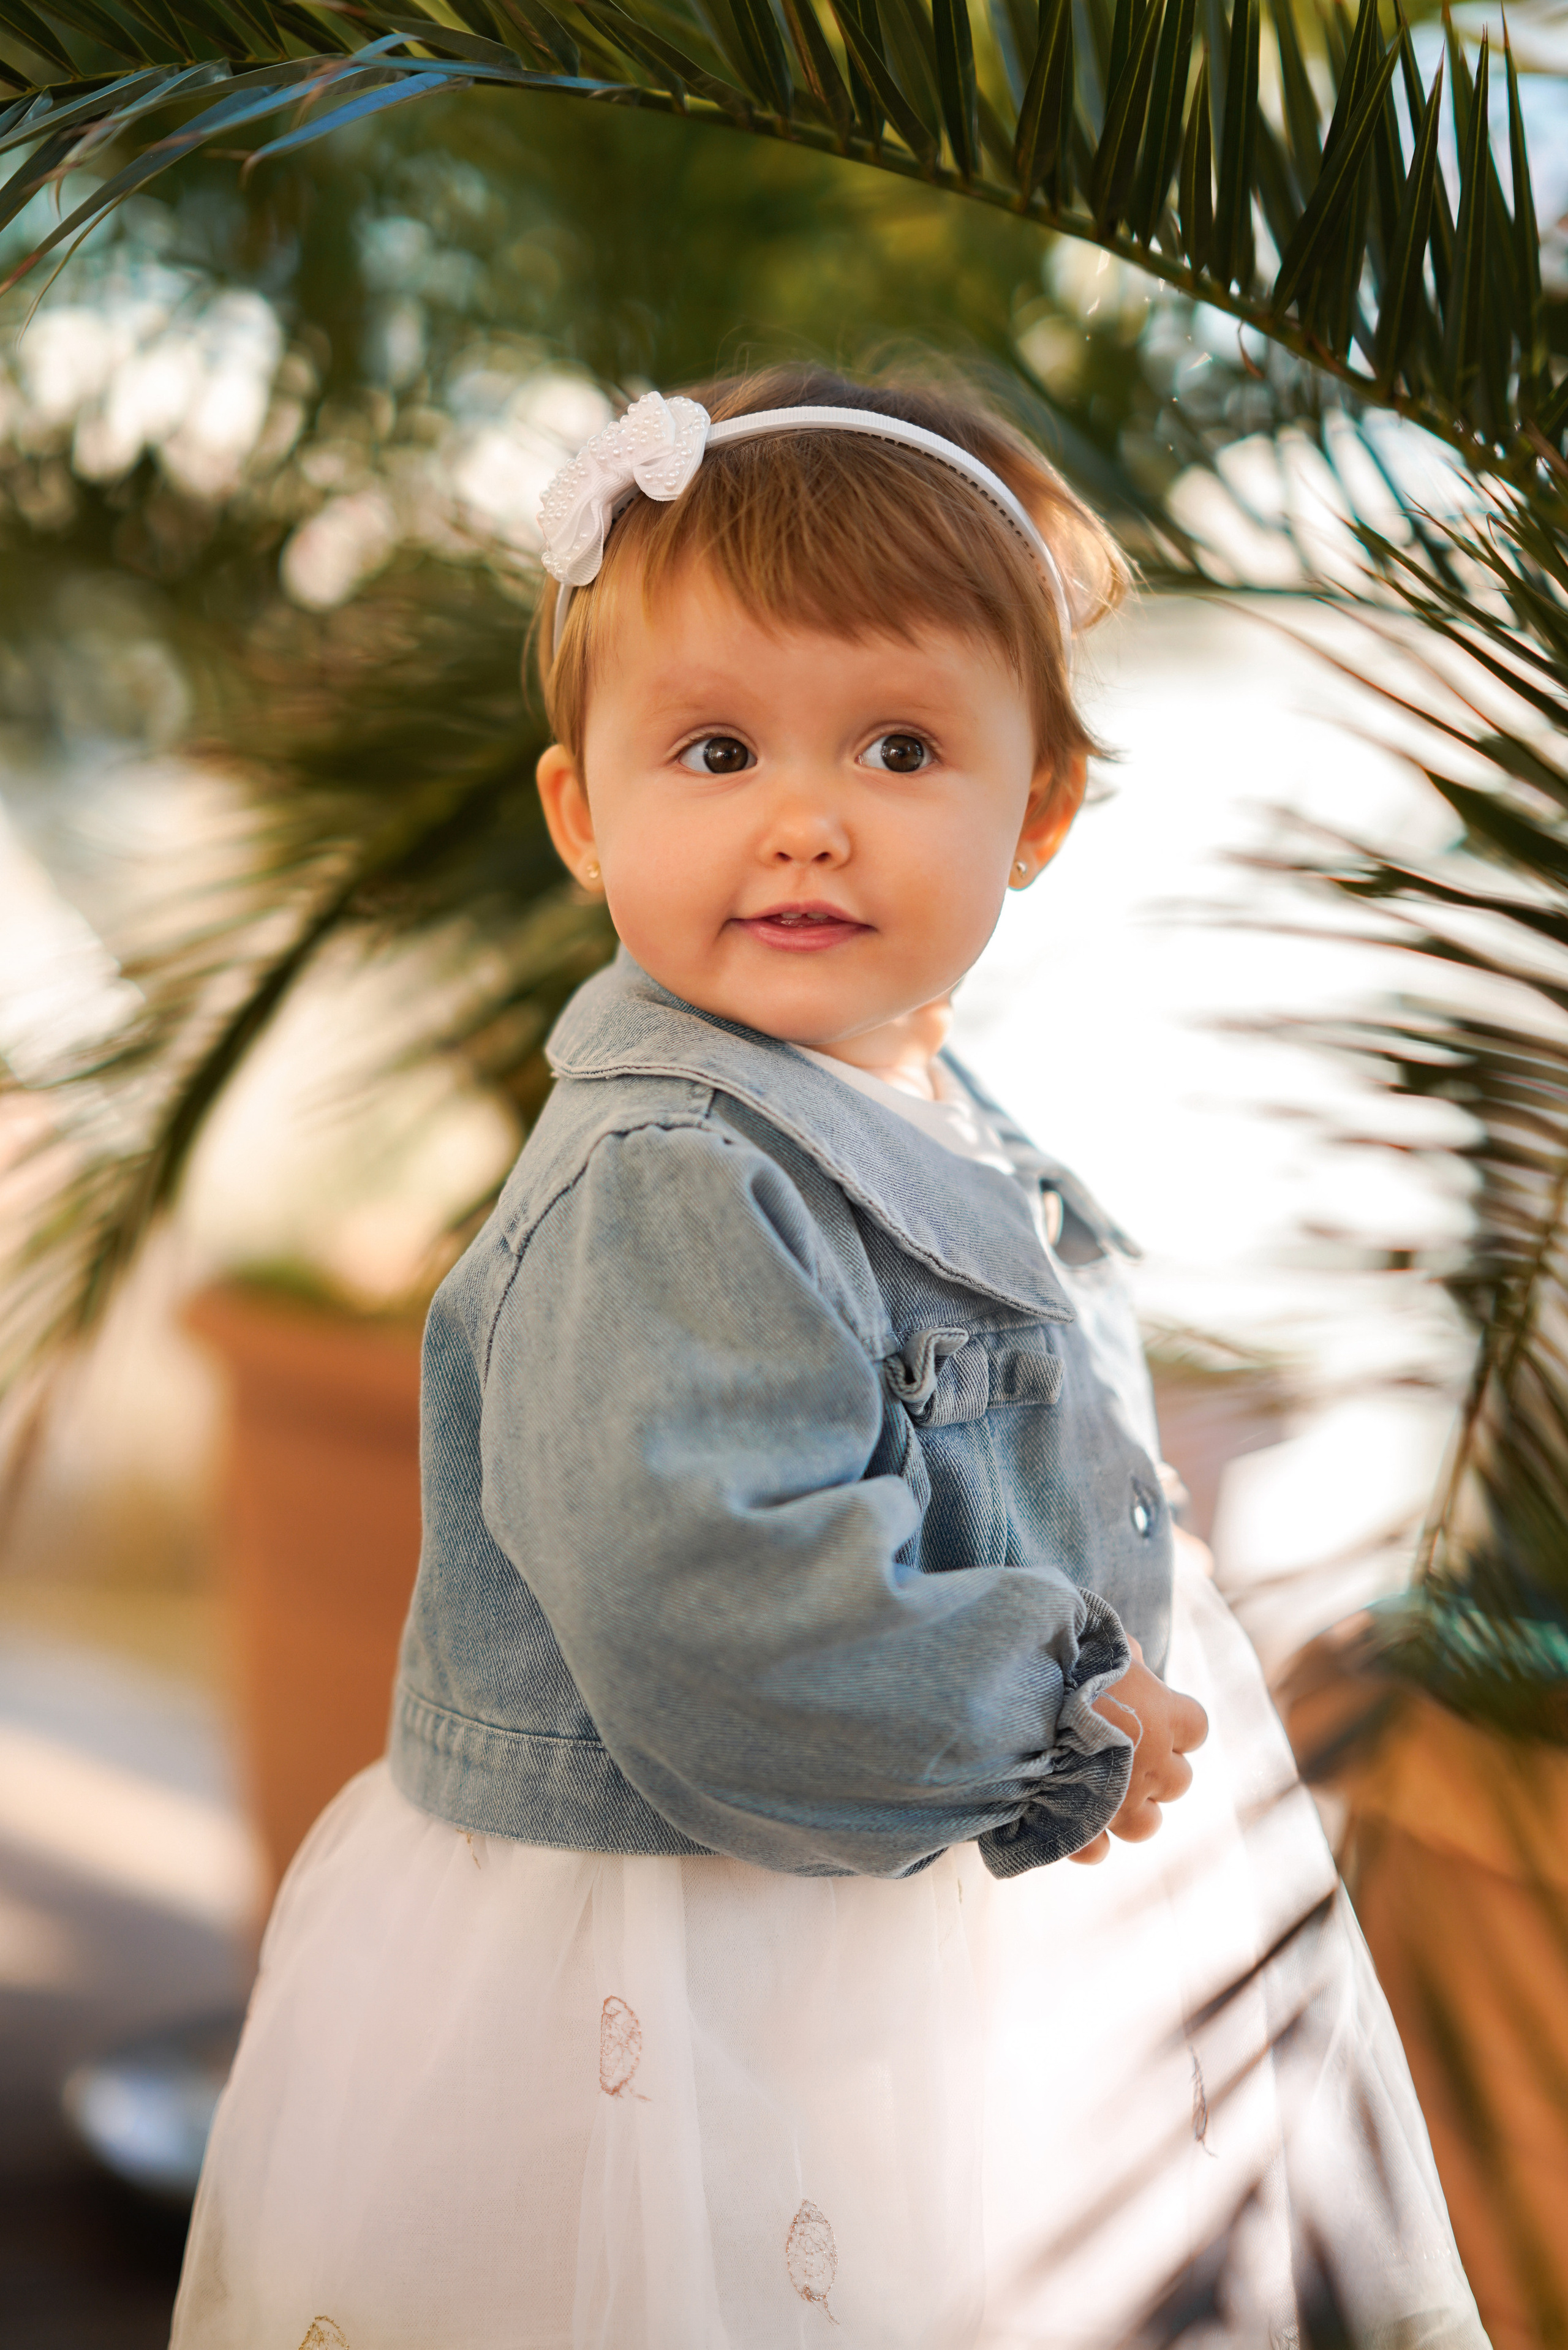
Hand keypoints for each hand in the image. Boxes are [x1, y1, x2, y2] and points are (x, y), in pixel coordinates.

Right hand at [1068, 1638, 1207, 1864]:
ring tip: (1108, 1793)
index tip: (1155, 1713)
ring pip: (1148, 1823)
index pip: (1196, 1727)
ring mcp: (1124, 1802)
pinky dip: (1088, 1842)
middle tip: (1126, 1750)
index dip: (1177, 1723)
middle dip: (1157, 1768)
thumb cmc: (1067, 1667)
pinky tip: (1075, 1826)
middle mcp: (1154, 1765)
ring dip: (1133, 1810)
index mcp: (1165, 1717)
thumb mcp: (1103, 1646)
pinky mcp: (1088, 1828)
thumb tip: (1132, 1655)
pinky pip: (1097, 1850)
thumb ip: (1124, 1654)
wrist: (1026, 1707)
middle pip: (1179, 1780)